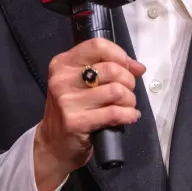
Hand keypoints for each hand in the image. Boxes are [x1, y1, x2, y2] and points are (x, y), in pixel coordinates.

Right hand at [34, 38, 145, 190]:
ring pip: (116, 91)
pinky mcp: (76, 121)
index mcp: (63, 64)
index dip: (120, 56)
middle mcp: (62, 79)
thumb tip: (138, 67)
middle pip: (112, 69)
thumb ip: (108, 68)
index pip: (98, 45)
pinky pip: (114, 112)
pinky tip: (128, 117)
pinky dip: (128, 115)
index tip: (128, 68)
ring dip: (129, 100)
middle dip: (129, 82)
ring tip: (126, 106)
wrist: (53, 144)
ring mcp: (67, 101)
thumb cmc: (72, 110)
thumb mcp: (82, 84)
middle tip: (127, 93)